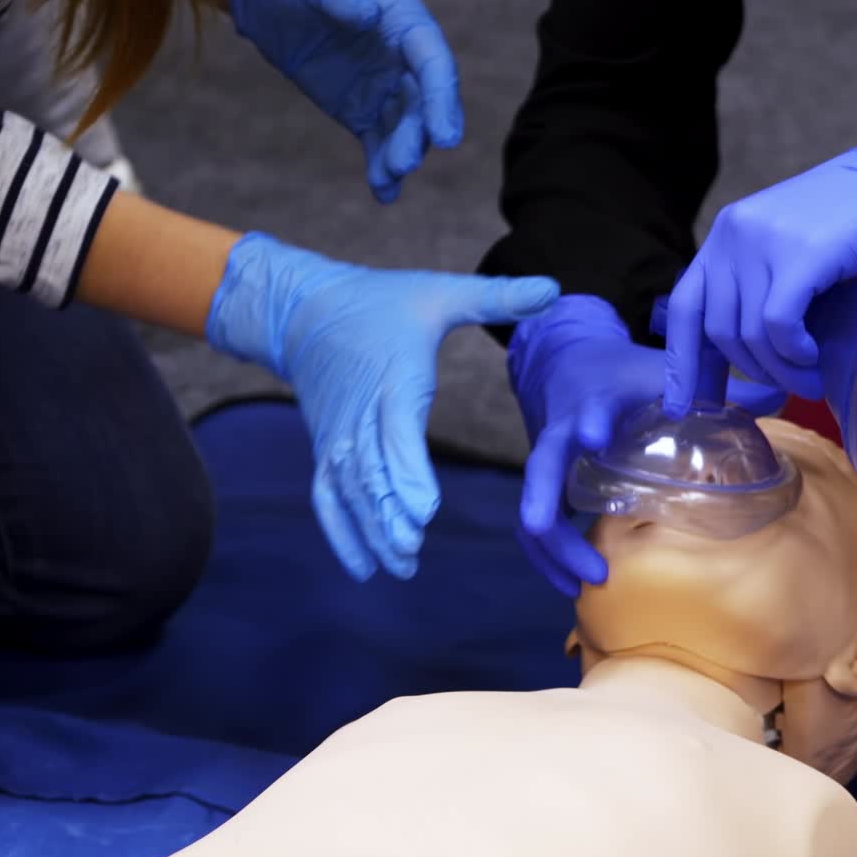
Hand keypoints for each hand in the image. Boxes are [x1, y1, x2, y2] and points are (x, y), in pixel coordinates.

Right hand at [207, 233, 557, 580]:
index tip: (423, 507)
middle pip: (370, 472)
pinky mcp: (328, 451)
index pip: (396, 431)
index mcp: (393, 380)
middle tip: (411, 548)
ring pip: (350, 491)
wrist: (302, 309)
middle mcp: (361, 415)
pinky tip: (363, 568)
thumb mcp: (438, 293)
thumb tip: (554, 288)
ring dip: (370, 530)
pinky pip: (329, 497)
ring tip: (399, 566)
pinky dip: (341, 533)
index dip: (406, 471)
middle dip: (388, 513)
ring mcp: (340, 438)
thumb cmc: (379, 302)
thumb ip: (496, 298)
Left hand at [230, 0, 460, 202]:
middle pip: (423, 105)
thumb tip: (368, 14)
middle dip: (416, 136)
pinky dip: (381, 169)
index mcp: (405, 25)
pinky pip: (378, 145)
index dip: (442, 101)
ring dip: (400, 156)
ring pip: (403, 130)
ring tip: (387, 179)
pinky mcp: (365, 115)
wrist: (268, 5)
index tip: (445, 139)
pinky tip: (383, 194)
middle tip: (403, 164)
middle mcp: (405, 62)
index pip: (434, 65)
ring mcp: (387, 92)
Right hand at [510, 294, 784, 596]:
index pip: (589, 409)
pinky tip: (574, 588)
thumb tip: (778, 396)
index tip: (595, 435)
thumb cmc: (626, 377)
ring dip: (554, 550)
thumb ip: (716, 388)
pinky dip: (552, 560)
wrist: (572, 366)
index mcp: (597, 402)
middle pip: (542, 470)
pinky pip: (537, 529)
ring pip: (533, 511)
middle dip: (545, 505)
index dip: (589, 420)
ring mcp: (549, 464)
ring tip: (589, 583)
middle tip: (575, 548)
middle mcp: (564, 434)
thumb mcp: (665, 373)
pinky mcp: (546, 489)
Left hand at [664, 111, 856, 413]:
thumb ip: (761, 289)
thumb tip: (747, 360)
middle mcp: (734, 234)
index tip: (680, 407)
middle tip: (785, 388)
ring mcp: (764, 241)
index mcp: (726, 236)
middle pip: (718, 330)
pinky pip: (777, 326)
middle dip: (751, 372)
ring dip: (780, 371)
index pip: (684, 308)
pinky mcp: (800, 254)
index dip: (681, 363)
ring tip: (809, 381)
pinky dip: (793, 353)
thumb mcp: (792, 253)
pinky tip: (813, 357)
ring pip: (749, 335)